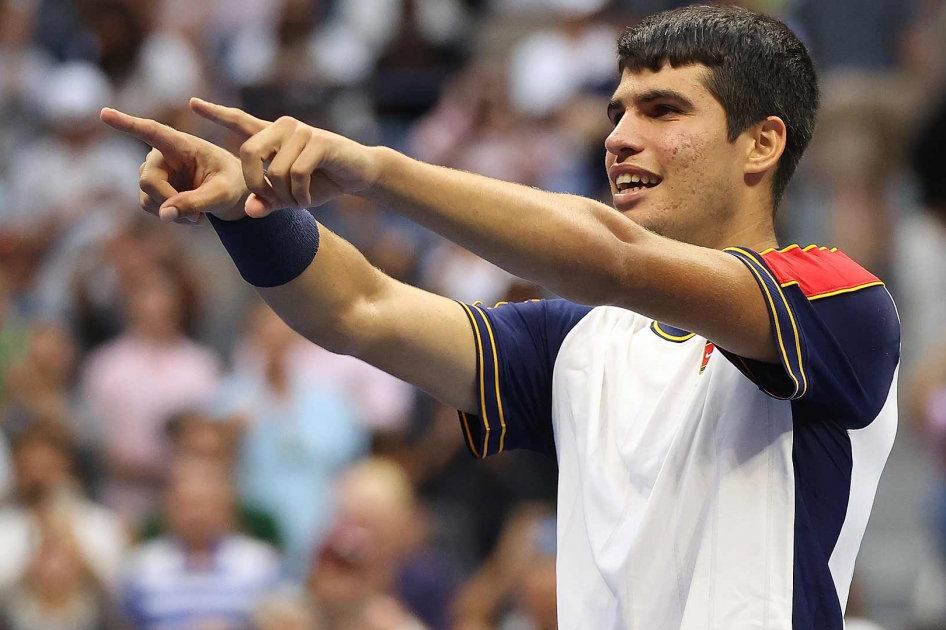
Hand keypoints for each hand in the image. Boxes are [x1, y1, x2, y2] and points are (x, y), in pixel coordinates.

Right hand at [100, 108, 248, 222]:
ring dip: (173, 212)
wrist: (232, 191)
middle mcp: (162, 153)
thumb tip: (164, 215)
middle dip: (170, 202)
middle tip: (199, 217)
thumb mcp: (222, 194)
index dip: (127, 123)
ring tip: (199, 215)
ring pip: (148, 197)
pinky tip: (190, 215)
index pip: (151, 131)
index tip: (104, 113)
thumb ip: (196, 202)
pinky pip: (151, 207)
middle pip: (148, 180)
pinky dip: (170, 216)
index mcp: (182, 144)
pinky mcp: (153, 187)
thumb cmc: (232, 183)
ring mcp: (155, 170)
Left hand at [190, 98, 381, 216]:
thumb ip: (268, 202)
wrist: (359, 174)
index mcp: (272, 136)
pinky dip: (300, 195)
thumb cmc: (323, 182)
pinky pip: (296, 173)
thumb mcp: (290, 196)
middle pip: (247, 153)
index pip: (239, 121)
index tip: (192, 103)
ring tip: (297, 203)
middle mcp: (283, 127)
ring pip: (275, 171)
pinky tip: (308, 201)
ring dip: (285, 196)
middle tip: (270, 201)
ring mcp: (301, 132)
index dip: (216, 113)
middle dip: (255, 185)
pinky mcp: (319, 141)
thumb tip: (249, 211)